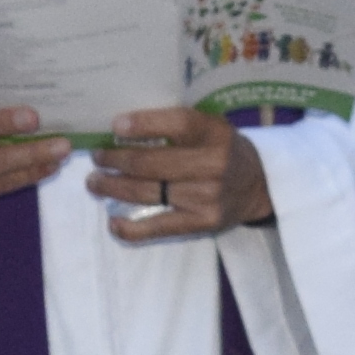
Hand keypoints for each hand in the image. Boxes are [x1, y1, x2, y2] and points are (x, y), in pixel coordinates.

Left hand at [84, 103, 269, 244]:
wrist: (258, 185)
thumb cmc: (222, 149)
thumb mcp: (210, 126)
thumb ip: (177, 125)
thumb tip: (121, 126)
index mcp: (215, 133)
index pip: (177, 124)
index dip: (143, 124)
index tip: (114, 126)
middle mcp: (213, 164)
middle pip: (152, 163)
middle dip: (116, 160)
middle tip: (97, 158)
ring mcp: (207, 196)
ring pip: (149, 192)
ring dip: (114, 188)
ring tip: (95, 182)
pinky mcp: (202, 222)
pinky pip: (160, 227)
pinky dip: (132, 229)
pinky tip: (113, 224)